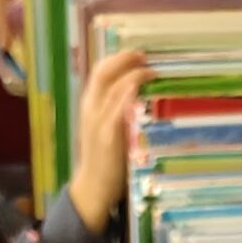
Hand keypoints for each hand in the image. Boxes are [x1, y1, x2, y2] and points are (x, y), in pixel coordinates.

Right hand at [67, 48, 146, 233]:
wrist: (92, 189)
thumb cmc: (104, 159)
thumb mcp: (105, 128)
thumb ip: (116, 110)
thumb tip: (137, 93)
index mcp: (89, 104)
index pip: (100, 70)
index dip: (117, 57)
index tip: (136, 53)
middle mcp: (91, 108)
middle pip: (104, 71)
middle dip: (125, 59)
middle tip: (145, 56)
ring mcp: (98, 122)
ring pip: (112, 86)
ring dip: (134, 74)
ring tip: (152, 71)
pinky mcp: (108, 137)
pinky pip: (117, 109)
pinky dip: (127, 94)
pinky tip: (139, 88)